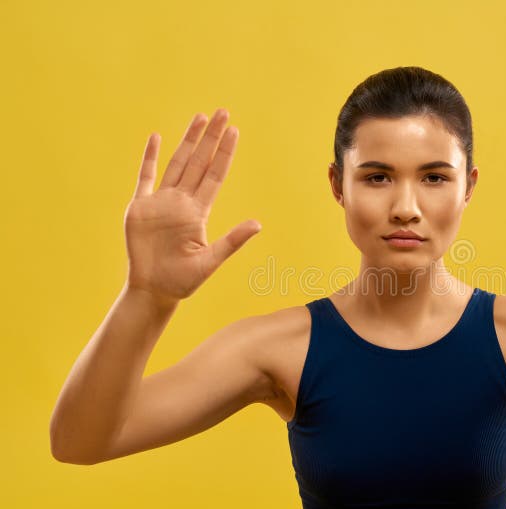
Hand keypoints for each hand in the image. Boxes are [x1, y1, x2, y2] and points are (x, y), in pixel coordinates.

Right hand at [124, 109, 260, 303]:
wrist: (152, 290)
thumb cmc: (182, 281)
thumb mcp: (210, 261)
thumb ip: (231, 241)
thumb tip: (258, 224)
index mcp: (198, 212)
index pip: (215, 175)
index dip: (224, 153)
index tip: (234, 131)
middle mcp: (181, 202)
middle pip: (199, 162)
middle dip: (211, 137)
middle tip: (222, 113)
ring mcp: (160, 202)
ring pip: (177, 162)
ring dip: (188, 140)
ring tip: (200, 117)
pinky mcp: (139, 207)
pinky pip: (145, 177)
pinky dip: (150, 157)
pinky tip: (157, 137)